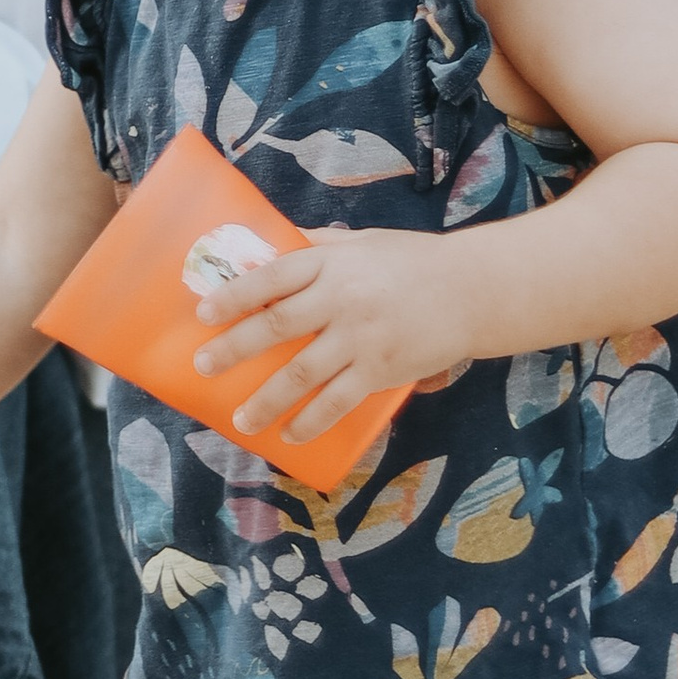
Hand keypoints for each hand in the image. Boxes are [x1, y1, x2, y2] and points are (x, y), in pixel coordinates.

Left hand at [190, 233, 468, 445]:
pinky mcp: (382, 370)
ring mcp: (361, 338)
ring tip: (240, 419)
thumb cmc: (413, 262)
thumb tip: (268, 242)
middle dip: (234, 349)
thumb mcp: (362, 242)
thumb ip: (317, 245)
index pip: (271, 277)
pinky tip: (289, 435)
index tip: (203, 313)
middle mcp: (341, 299)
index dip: (234, 295)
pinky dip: (310, 421)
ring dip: (266, 399)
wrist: (475, 291)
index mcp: (331, 264)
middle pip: (276, 327)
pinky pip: (337, 402)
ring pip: (301, 373)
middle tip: (203, 367)